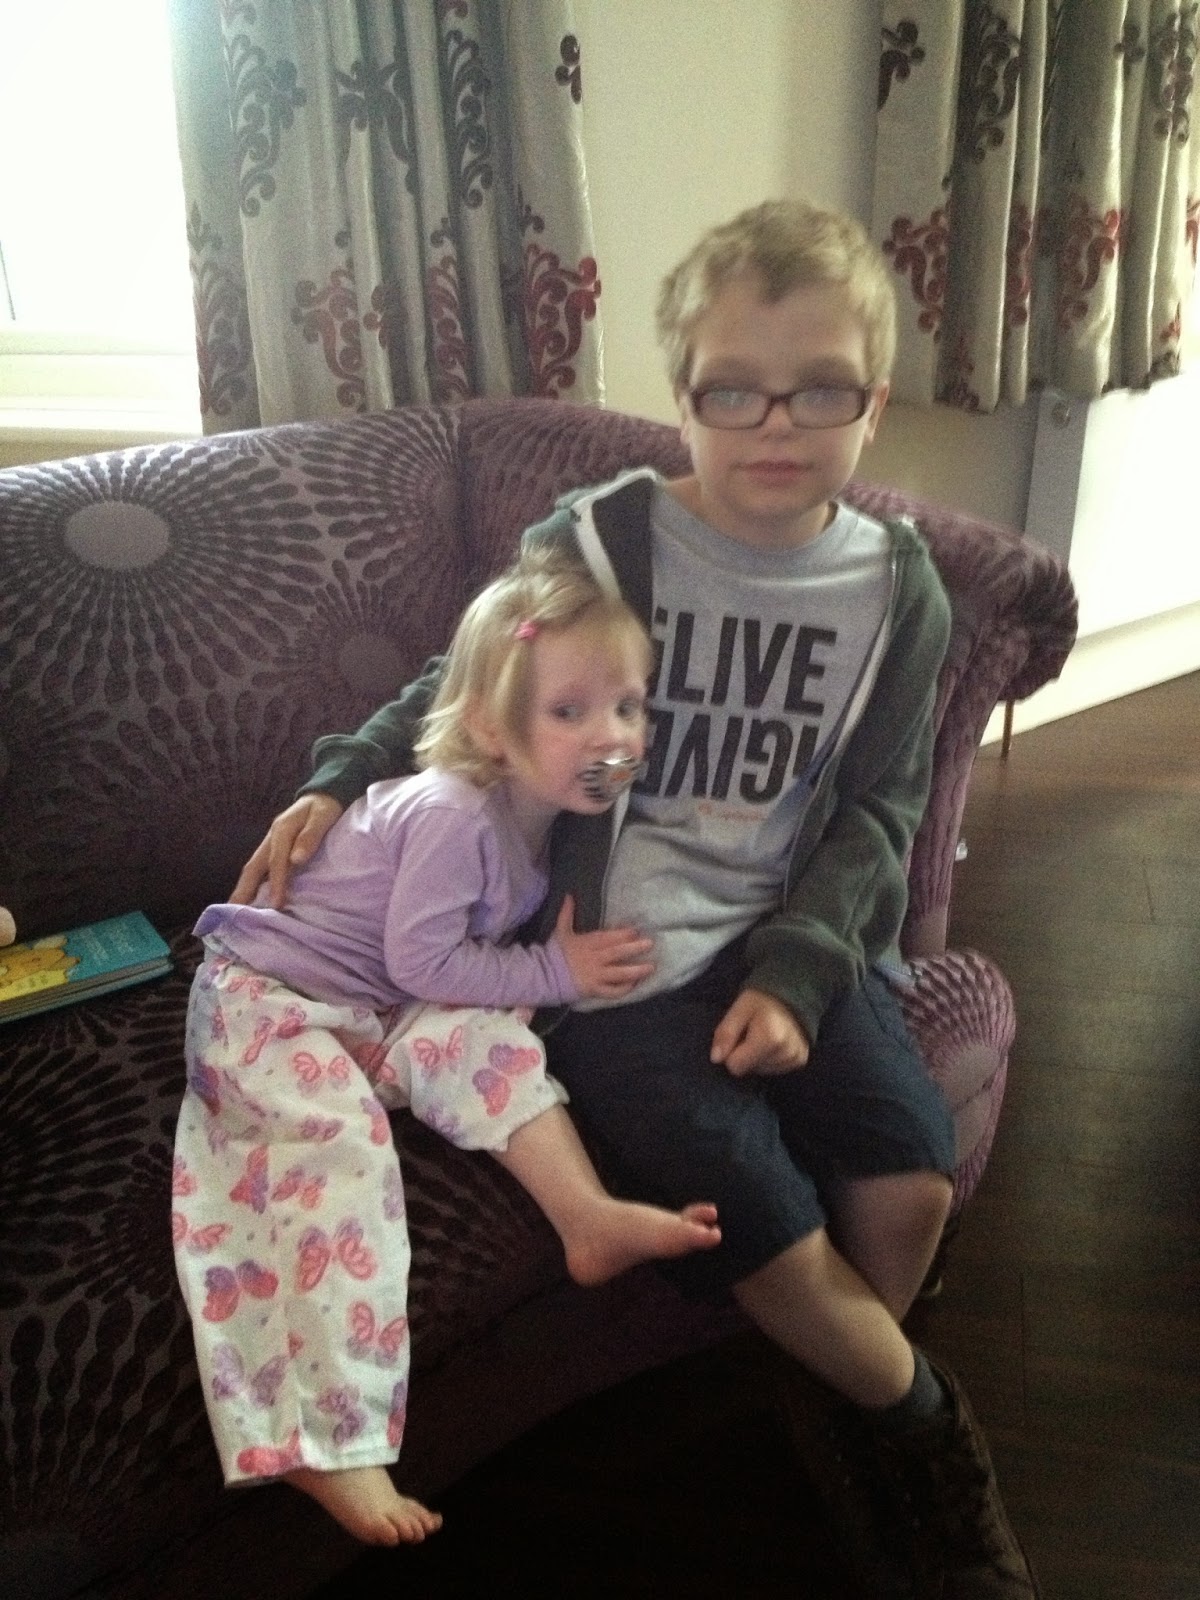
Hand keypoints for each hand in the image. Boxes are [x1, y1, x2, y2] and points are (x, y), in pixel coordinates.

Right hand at [228, 793, 343, 907]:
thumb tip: (297, 859)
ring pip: (253, 868)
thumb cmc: (325, 807)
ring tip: (236, 910)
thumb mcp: (322, 817)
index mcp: (282, 830)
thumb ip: (311, 836)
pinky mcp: (274, 848)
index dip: (275, 883)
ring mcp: (270, 843)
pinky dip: (253, 883)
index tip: (276, 904)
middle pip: (253, 867)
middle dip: (243, 890)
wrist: (323, 794)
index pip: (276, 861)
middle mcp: (271, 838)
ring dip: (244, 888)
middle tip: (234, 912)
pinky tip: (252, 898)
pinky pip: (260, 868)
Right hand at [554, 895, 654, 999]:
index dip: (622, 934)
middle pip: (617, 953)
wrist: (544, 975)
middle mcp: (594, 959)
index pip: (608, 938)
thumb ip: (566, 914)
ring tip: (651, 967)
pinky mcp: (594, 990)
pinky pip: (612, 991)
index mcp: (587, 943)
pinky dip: (624, 989)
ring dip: (636, 971)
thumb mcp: (561, 931)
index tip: (636, 931)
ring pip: (619, 974)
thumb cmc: (555, 952)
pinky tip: (635, 985)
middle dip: (634, 949)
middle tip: (650, 944)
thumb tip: (569, 895)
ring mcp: (595, 976)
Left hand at [710, 988, 809, 1076]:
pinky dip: (769, 1059)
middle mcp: (785, 1051)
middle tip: (751, 1034)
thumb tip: (716, 1058)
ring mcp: (795, 1058)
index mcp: (769, 1038)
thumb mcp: (739, 1009)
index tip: (738, 1036)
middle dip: (745, 1054)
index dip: (731, 1052)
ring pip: (761, 1071)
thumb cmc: (761, 1002)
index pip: (736, 1066)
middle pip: (749, 1070)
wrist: (791, 996)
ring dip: (757, 1057)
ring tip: (763, 1036)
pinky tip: (773, 1044)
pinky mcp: (800, 1061)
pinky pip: (774, 1070)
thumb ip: (726, 1033)